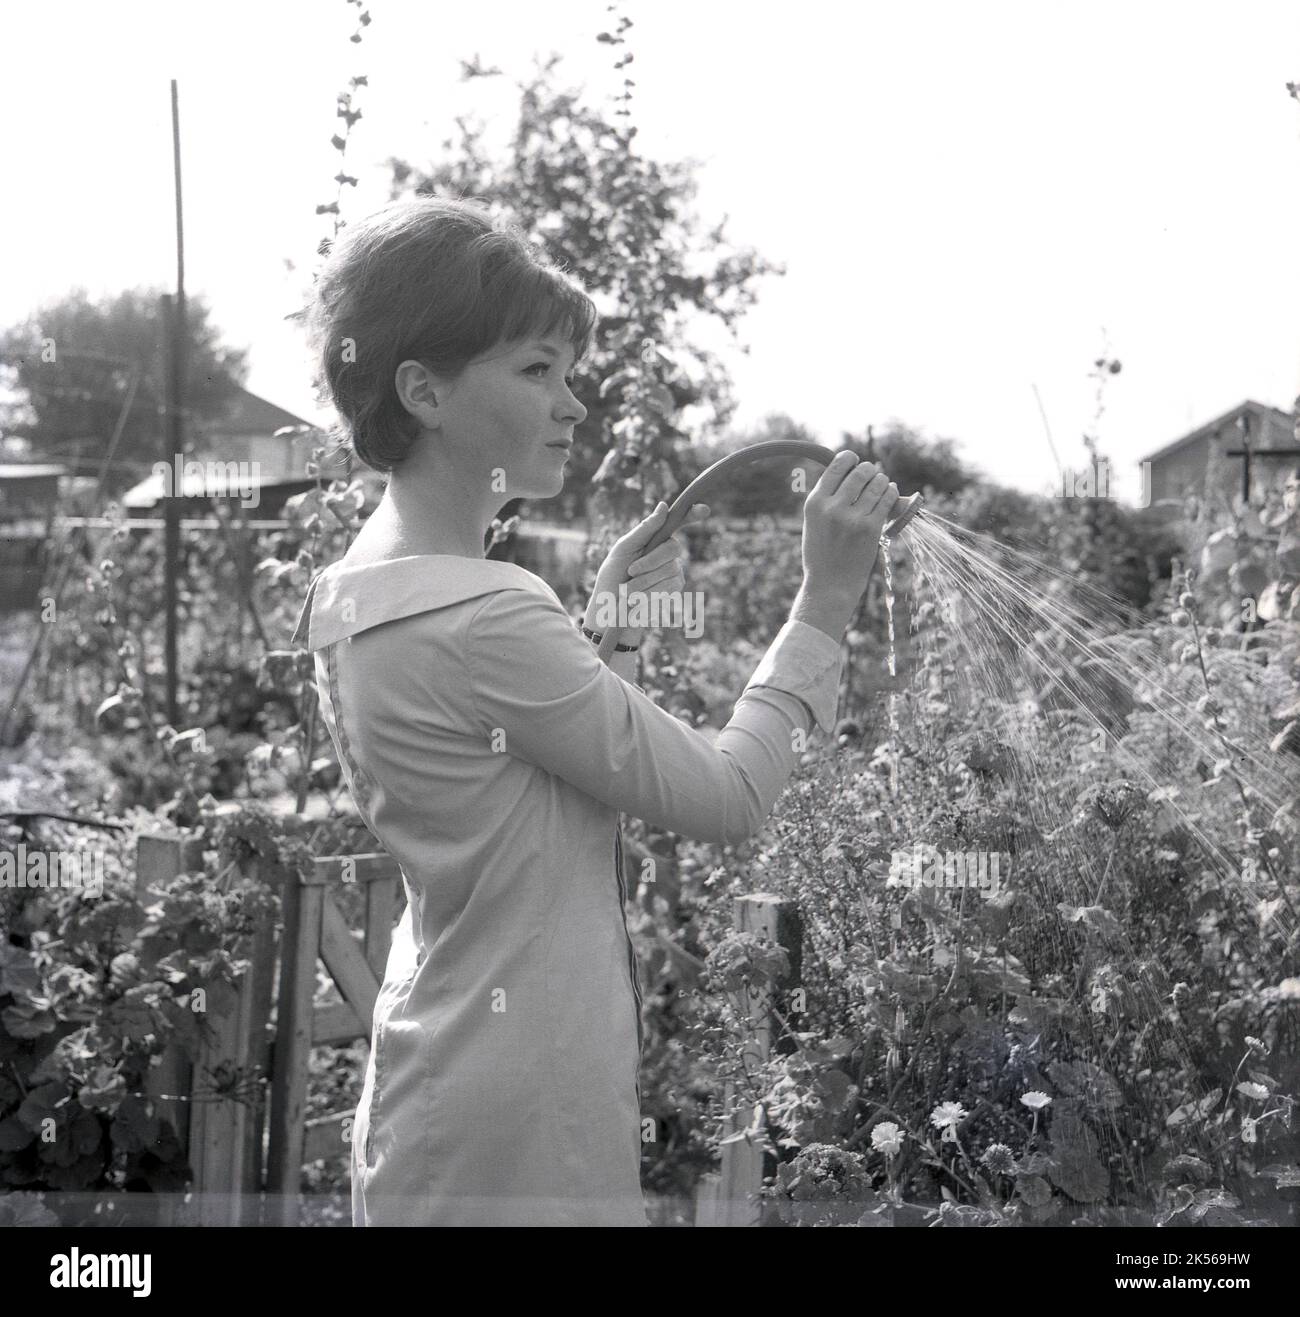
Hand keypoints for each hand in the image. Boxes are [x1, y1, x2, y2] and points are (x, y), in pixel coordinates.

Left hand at [585, 500, 711, 641]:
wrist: (610, 607)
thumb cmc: (613, 575)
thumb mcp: (624, 549)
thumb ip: (645, 530)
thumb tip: (664, 505)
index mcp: (656, 538)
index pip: (678, 523)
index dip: (692, 515)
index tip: (704, 509)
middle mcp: (669, 554)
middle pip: (672, 549)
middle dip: (649, 562)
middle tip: (630, 572)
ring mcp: (675, 572)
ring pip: (669, 571)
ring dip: (643, 583)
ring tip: (627, 591)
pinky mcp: (675, 591)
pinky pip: (668, 589)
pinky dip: (648, 594)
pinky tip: (638, 600)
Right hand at [800, 452, 897, 601]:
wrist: (830, 585)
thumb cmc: (822, 553)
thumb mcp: (814, 522)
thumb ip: (828, 498)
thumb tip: (852, 471)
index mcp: (814, 503)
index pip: (836, 466)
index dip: (849, 458)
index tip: (855, 460)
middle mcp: (832, 507)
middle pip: (859, 472)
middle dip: (869, 469)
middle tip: (871, 474)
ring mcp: (853, 518)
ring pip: (877, 484)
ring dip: (882, 480)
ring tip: (882, 483)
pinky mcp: (871, 529)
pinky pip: (887, 499)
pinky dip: (891, 492)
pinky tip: (890, 492)